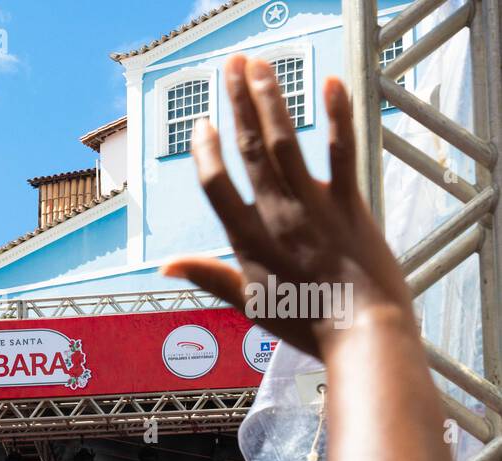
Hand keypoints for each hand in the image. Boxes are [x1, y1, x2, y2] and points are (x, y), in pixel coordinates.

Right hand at [160, 56, 414, 357]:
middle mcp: (275, 216)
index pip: (217, 185)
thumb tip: (163, 267)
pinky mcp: (350, 204)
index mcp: (246, 241)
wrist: (360, 333)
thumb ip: (208, 276)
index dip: (207, 151)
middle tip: (229, 64)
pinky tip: (328, 84)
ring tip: (260, 64)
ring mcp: (313, 207)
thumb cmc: (304, 323)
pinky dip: (336, 117)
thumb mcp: (247, 304)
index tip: (202, 124)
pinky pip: (341, 152)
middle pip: (250, 150)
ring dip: (272, 99)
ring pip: (286, 143)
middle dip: (238, 103)